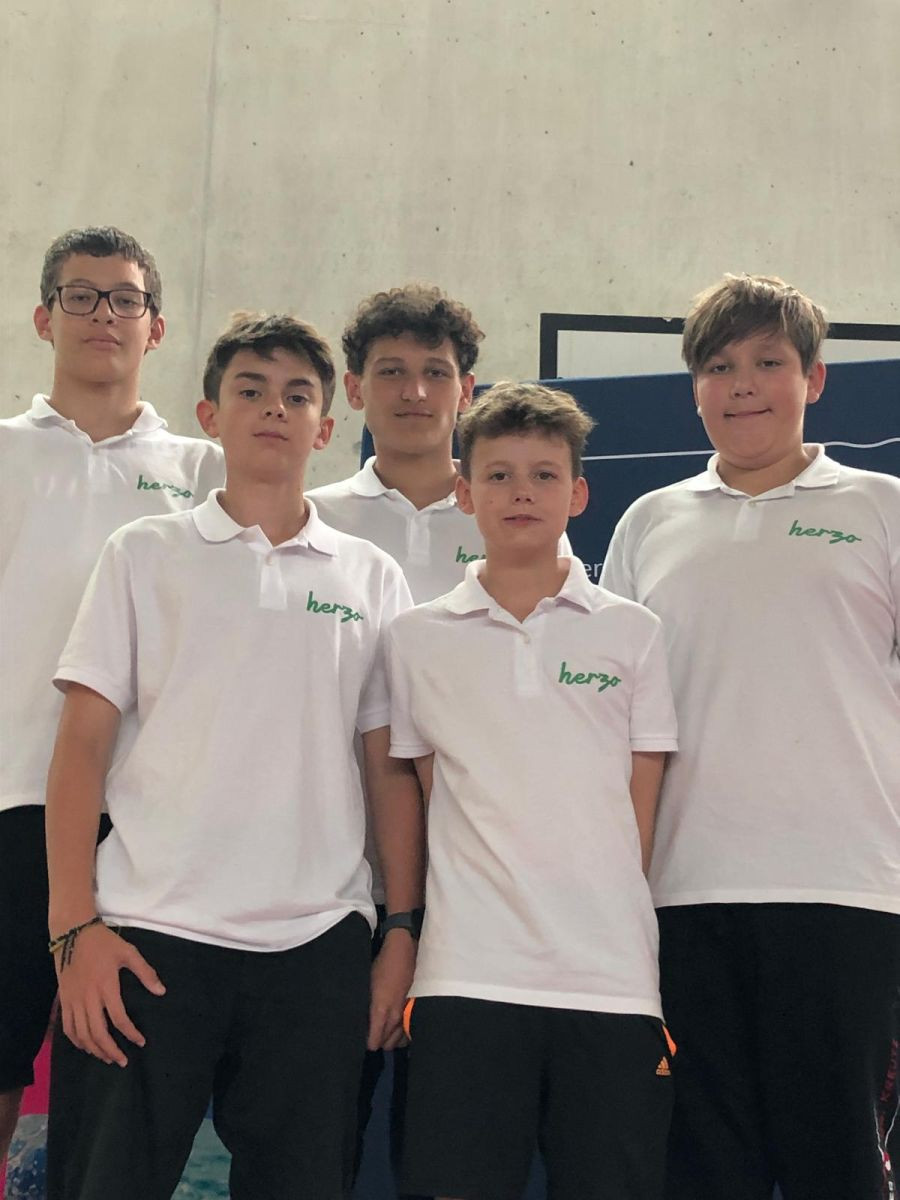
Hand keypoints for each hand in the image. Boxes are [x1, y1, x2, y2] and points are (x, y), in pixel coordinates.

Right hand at [55, 922, 165, 1065]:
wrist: (72, 933)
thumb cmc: (104, 943)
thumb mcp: (129, 952)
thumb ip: (145, 972)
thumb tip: (161, 992)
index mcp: (106, 986)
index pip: (119, 1019)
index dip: (131, 1034)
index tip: (140, 1042)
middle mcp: (88, 998)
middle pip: (97, 1033)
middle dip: (111, 1051)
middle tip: (122, 1062)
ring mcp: (73, 1001)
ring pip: (81, 1035)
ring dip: (94, 1050)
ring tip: (107, 1058)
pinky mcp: (64, 1000)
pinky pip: (67, 1028)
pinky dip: (76, 1041)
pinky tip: (86, 1047)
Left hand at [368, 930, 415, 1050]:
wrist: (403, 950)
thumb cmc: (382, 965)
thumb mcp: (367, 983)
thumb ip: (366, 1005)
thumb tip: (361, 1019)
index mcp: (381, 1008)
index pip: (375, 1037)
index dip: (370, 1042)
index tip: (366, 1044)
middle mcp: (395, 1014)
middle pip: (387, 1041)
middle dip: (380, 1042)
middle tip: (374, 1040)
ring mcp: (407, 1011)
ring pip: (399, 1037)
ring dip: (392, 1039)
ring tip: (386, 1040)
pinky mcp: (414, 1007)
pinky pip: (408, 1028)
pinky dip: (403, 1033)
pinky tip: (399, 1034)